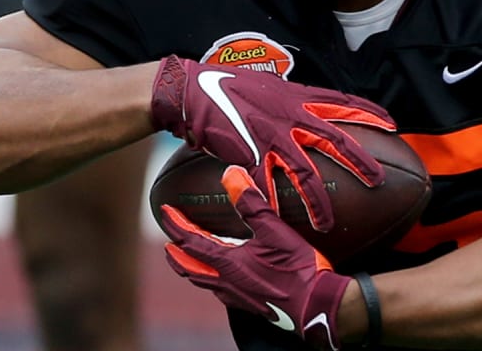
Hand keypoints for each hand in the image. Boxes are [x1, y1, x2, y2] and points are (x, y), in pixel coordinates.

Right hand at [149, 55, 395, 230]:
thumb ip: (287, 97)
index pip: (343, 103)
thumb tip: (299, 102)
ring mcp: (272, 137)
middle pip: (336, 141)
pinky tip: (282, 226)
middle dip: (360, 162)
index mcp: (297, 98)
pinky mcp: (251, 154)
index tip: (391, 124)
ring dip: (318, 201)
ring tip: (328, 223)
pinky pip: (267, 187)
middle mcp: (291, 117)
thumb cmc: (226, 85)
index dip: (369, 113)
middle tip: (378, 181)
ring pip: (305, 174)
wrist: (194, 91)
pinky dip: (274, 206)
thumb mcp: (267, 84)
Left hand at [162, 166, 353, 350]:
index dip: (176, 224)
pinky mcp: (251, 304)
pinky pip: (221, 290)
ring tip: (189, 258)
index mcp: (228, 263)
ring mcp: (238, 296)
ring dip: (191, 267)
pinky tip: (224, 275)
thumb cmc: (298, 269)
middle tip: (168, 242)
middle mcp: (227, 283)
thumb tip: (231, 175)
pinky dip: (212, 278)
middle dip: (176, 254)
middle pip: (189, 268)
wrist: (317, 305)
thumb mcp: (275, 230)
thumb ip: (251, 202)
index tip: (165, 211)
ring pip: (204, 281)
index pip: (191, 241)